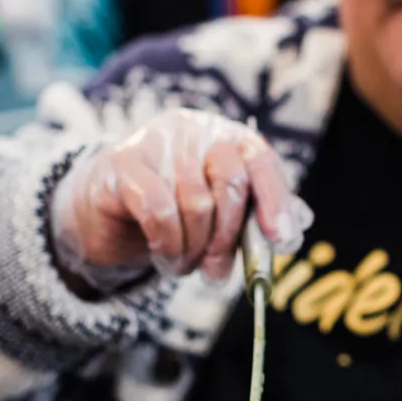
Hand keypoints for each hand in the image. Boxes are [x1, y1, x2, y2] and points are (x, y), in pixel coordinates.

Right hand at [50, 108, 311, 291]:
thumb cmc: (172, 216)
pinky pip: (160, 212)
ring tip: (180, 263)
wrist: (105, 218)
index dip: (275, 199)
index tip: (281, 240)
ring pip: (195, 204)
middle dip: (228, 238)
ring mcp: (155, 141)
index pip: (260, 157)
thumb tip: (296, 227)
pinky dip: (168, 245)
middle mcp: (192, 129)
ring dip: (192, 250)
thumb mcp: (220, 219)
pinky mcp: (121, 163)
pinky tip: (163, 256)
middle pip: (230, 182)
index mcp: (223, 135)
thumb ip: (257, 220)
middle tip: (215, 271)